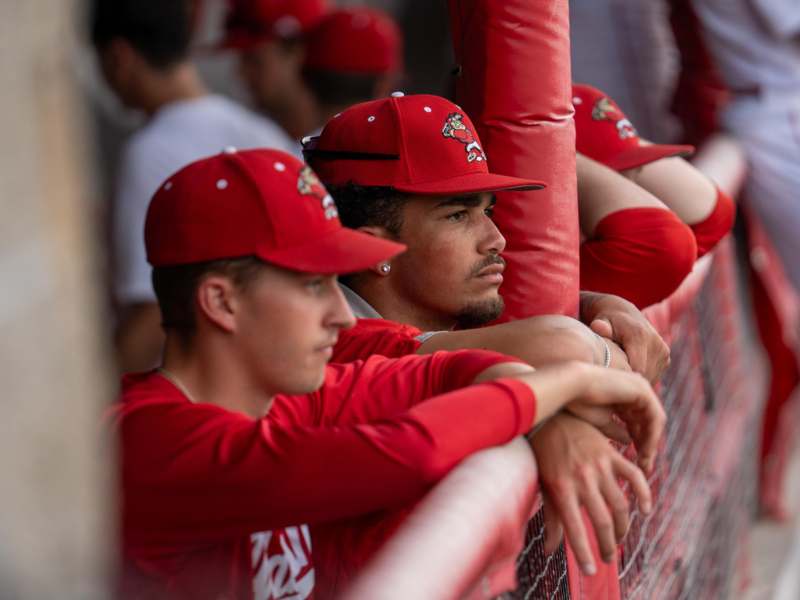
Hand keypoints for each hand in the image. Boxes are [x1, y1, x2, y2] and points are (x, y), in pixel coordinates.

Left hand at [530, 413, 651, 574]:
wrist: (549, 418)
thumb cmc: (543, 456)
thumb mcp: (543, 486)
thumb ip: (551, 519)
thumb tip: (550, 551)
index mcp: (561, 488)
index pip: (574, 529)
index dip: (584, 552)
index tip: (592, 570)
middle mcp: (582, 479)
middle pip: (602, 521)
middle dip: (607, 544)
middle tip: (608, 557)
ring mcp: (599, 466)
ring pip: (620, 504)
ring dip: (623, 526)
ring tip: (618, 538)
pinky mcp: (611, 454)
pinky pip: (634, 476)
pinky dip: (644, 493)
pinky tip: (645, 509)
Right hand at [565, 364, 665, 473]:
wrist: (571, 386)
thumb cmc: (580, 403)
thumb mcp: (602, 421)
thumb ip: (616, 430)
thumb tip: (629, 441)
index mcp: (626, 395)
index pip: (638, 421)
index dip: (638, 441)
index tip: (637, 461)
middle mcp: (636, 389)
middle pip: (648, 421)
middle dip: (647, 444)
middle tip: (645, 465)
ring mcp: (641, 387)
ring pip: (655, 421)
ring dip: (651, 442)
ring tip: (644, 461)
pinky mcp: (643, 391)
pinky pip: (655, 417)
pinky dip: (652, 435)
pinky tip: (645, 450)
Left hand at [580, 291, 669, 382]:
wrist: (623, 313)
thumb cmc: (607, 321)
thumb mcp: (601, 321)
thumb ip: (600, 327)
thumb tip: (598, 327)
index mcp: (640, 336)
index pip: (636, 370)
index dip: (622, 378)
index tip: (610, 379)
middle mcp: (656, 343)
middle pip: (643, 376)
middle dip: (628, 379)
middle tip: (613, 376)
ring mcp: (663, 351)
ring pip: (649, 378)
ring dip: (635, 378)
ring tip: (621, 369)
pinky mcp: (666, 357)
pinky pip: (653, 375)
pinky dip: (641, 375)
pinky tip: (629, 367)